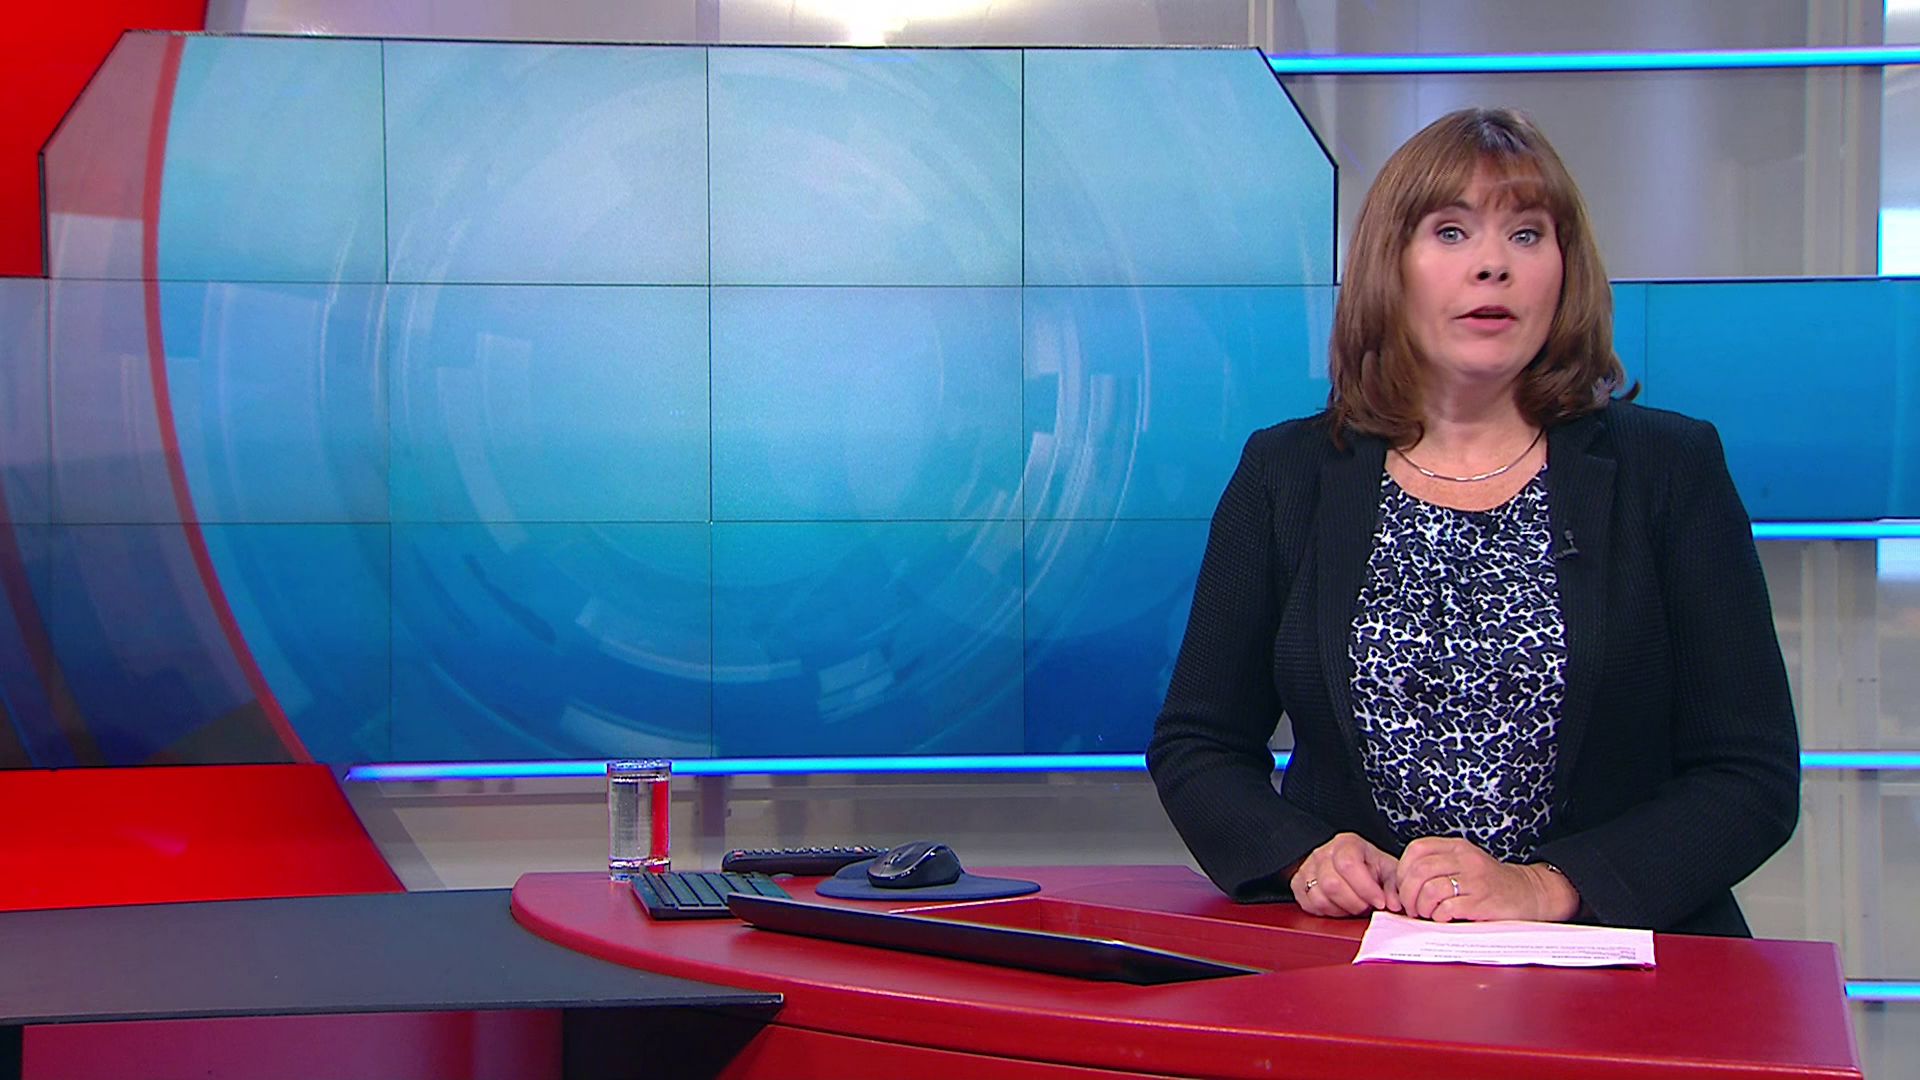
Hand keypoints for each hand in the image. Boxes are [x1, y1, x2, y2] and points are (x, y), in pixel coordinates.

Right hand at [1289, 833, 1402, 916]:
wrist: (1345, 865)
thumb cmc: (1367, 867)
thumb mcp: (1386, 870)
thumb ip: (1393, 886)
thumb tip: (1394, 904)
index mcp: (1346, 844)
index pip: (1348, 864)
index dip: (1365, 888)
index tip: (1379, 902)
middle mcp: (1324, 853)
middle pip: (1332, 884)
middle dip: (1354, 903)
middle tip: (1366, 906)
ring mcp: (1308, 868)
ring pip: (1319, 897)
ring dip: (1341, 909)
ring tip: (1353, 905)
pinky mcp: (1298, 884)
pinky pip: (1309, 905)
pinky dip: (1327, 912)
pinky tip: (1339, 906)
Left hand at [1394, 837, 1581, 922]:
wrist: (1530, 893)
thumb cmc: (1491, 882)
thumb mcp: (1466, 863)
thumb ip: (1439, 865)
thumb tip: (1404, 884)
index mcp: (1458, 847)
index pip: (1417, 849)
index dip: (1402, 870)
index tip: (1403, 886)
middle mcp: (1466, 860)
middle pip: (1419, 871)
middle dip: (1407, 893)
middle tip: (1411, 907)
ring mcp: (1475, 880)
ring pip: (1430, 889)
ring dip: (1422, 906)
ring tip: (1427, 913)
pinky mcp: (1482, 902)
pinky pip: (1448, 908)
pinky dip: (1439, 916)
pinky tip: (1444, 918)